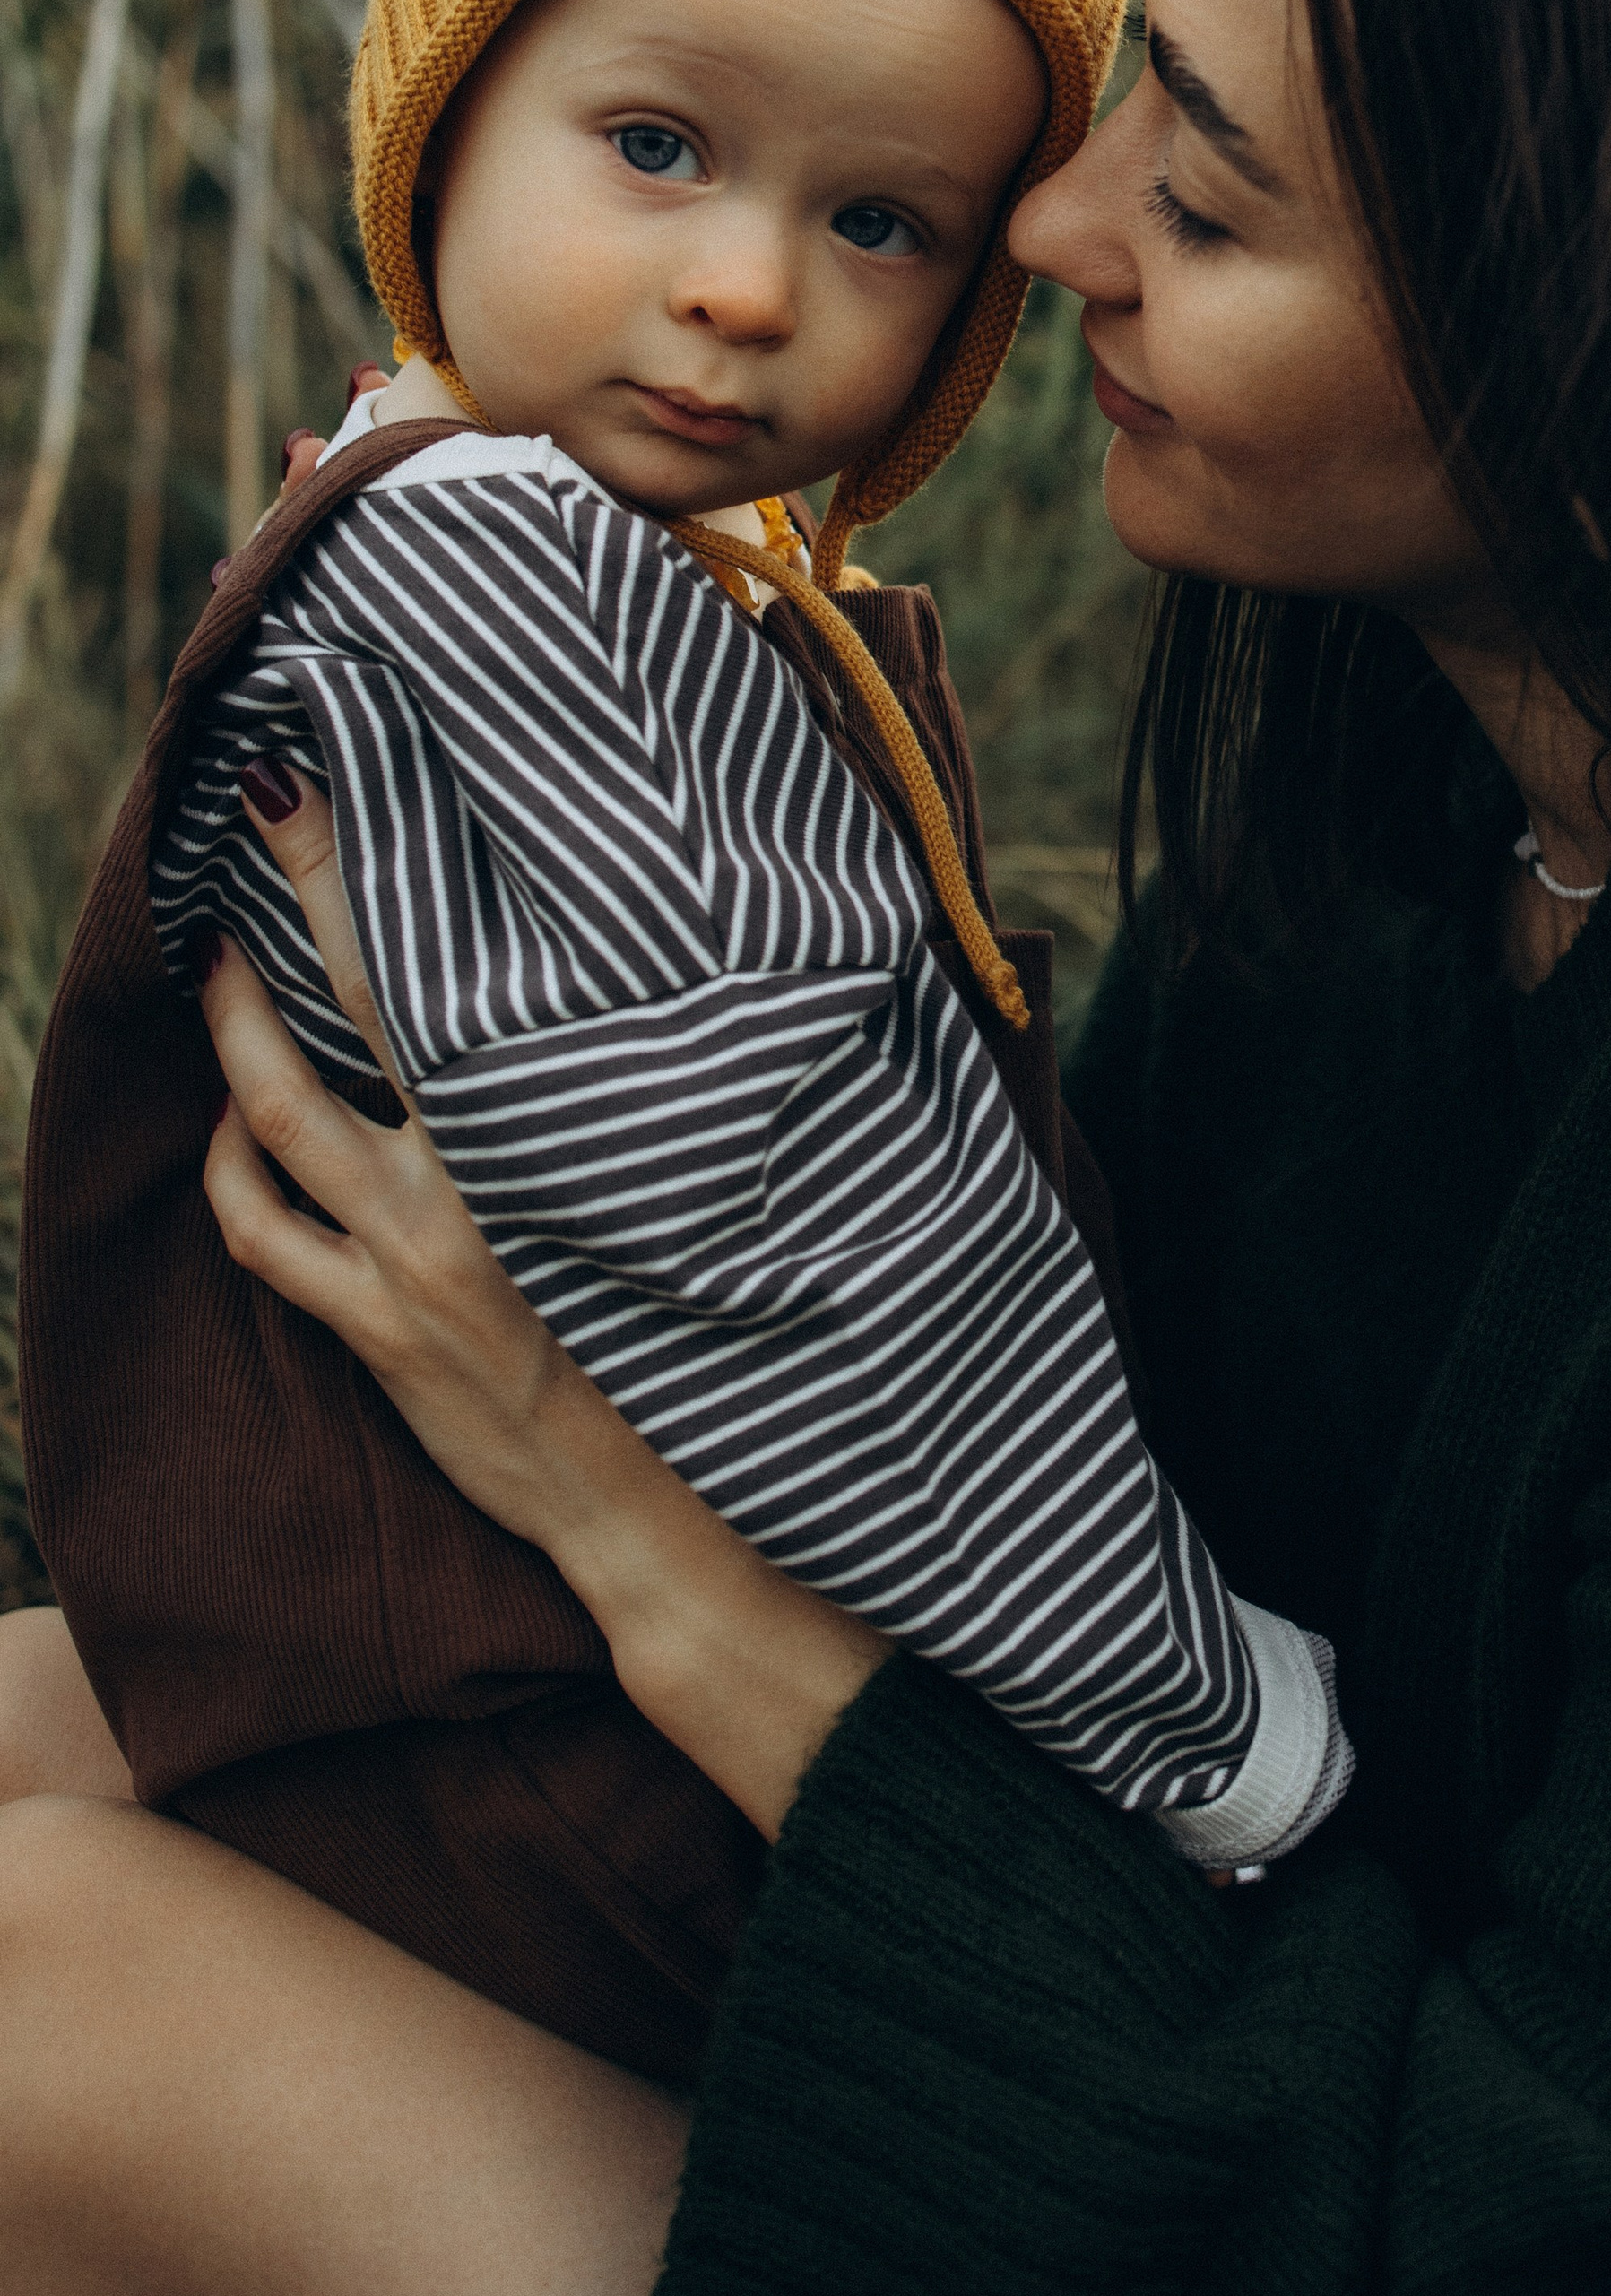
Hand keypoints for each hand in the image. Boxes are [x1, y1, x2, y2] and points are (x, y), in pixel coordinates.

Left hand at [199, 770, 890, 1833]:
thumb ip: (663, 1090)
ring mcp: (403, 1259)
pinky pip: (264, 1234)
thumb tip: (680, 991)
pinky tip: (235, 1134)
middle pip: (337, 1015)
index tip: (333, 786)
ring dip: (232, 1032)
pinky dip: (235, 1171)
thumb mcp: (690, 1193)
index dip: (367, 879)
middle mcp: (464, 1185)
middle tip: (264, 803)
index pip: (442, 978)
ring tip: (218, 962)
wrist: (664, 1509)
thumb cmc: (706, 1341)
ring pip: (271, 1119)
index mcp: (551, 1139)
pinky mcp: (370, 1329)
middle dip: (294, 899)